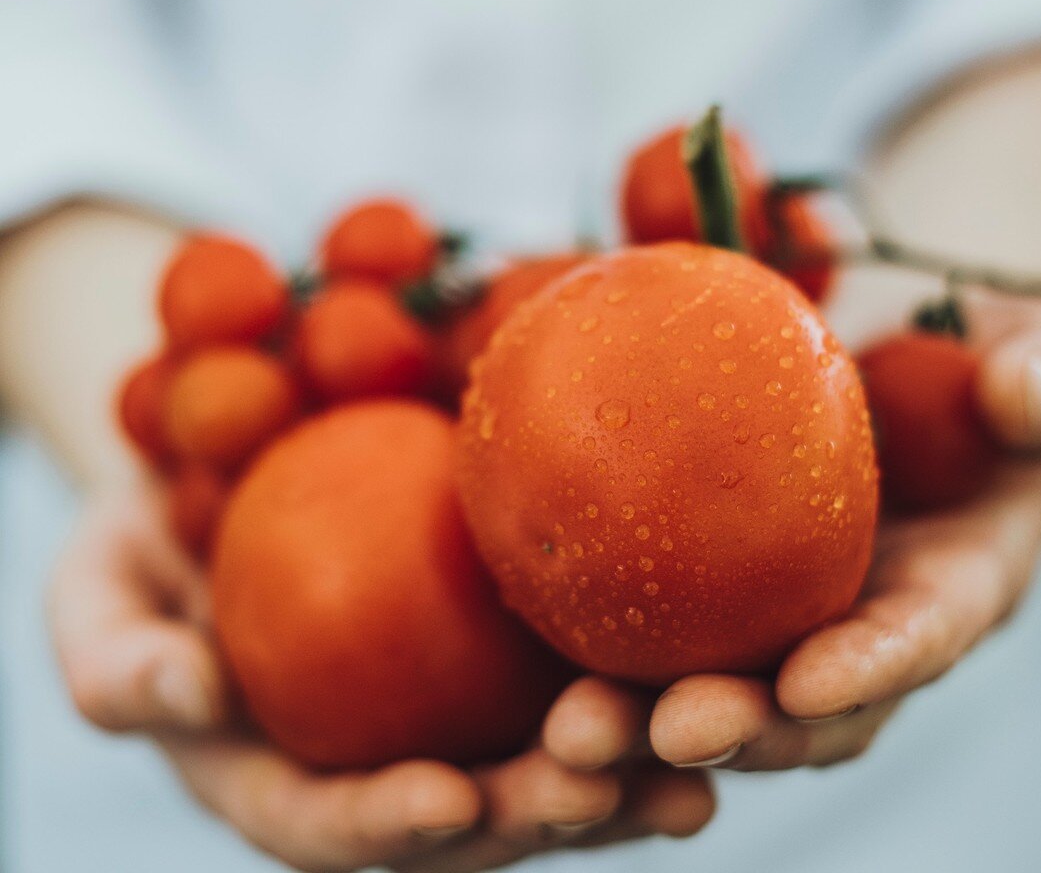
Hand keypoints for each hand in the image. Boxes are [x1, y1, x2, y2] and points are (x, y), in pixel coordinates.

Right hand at [49, 487, 714, 872]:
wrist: (214, 465)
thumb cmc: (142, 540)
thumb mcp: (95, 593)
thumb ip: (117, 663)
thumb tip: (192, 699)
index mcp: (286, 771)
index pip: (333, 823)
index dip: (387, 826)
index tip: (449, 805)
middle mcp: (381, 751)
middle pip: (465, 809)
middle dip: (537, 815)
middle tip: (604, 791)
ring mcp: (447, 696)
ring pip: (539, 751)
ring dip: (616, 768)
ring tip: (689, 759)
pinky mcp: (496, 629)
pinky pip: (567, 655)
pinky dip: (631, 672)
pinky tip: (695, 664)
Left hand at [542, 298, 1040, 774]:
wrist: (918, 363)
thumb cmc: (992, 362)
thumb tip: (1021, 390)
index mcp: (951, 587)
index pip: (916, 640)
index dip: (870, 672)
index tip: (804, 685)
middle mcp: (865, 623)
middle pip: (804, 704)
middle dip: (738, 730)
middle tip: (657, 731)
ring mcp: (788, 610)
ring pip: (722, 686)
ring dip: (647, 722)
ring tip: (570, 732)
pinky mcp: (719, 582)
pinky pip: (661, 618)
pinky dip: (603, 640)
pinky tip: (532, 632)